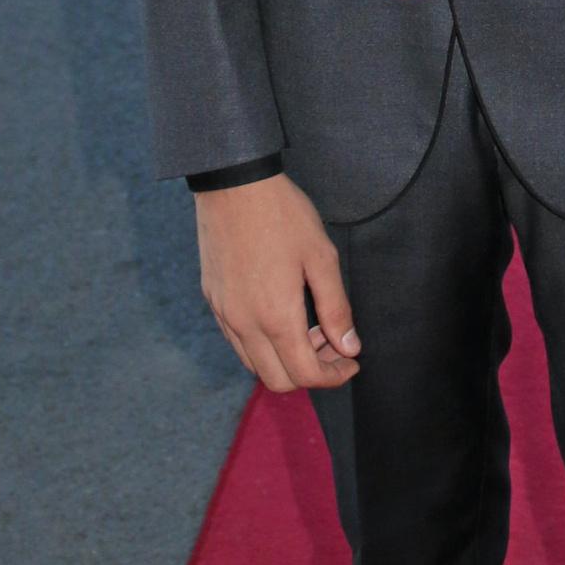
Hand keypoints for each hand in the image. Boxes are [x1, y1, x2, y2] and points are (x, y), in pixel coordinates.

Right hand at [196, 171, 359, 392]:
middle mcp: (245, 324)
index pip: (305, 375)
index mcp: (276, 317)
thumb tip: (349, 346)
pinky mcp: (213, 301)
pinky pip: (237, 342)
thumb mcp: (321, 257)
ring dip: (286, 360)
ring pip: (255, 364)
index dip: (334, 377)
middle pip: (278, 380)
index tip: (351, 362)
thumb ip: (336, 308)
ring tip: (310, 329)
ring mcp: (225, 314)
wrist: (233, 184)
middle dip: (311, 373)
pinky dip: (263, 345)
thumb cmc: (283, 215)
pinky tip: (282, 317)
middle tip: (334, 346)